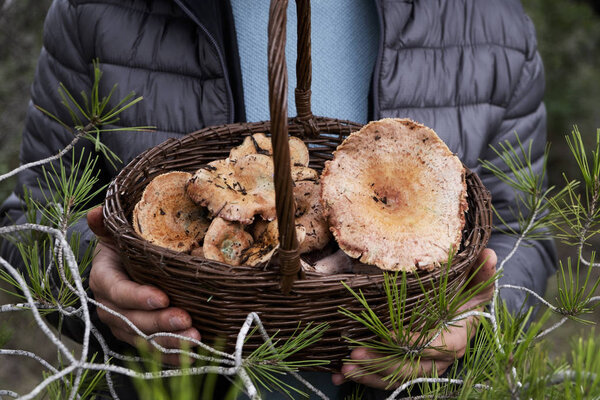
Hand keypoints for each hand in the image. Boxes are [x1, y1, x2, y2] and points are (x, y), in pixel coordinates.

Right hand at [87, 206, 200, 364]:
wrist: (126, 266)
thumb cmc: (126, 247)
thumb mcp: (117, 233)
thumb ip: (108, 225)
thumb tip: (97, 212)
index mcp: (103, 279)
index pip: (117, 291)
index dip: (137, 296)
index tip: (162, 297)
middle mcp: (110, 307)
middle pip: (131, 320)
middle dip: (159, 322)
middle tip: (186, 319)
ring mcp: (123, 325)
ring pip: (143, 339)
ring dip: (169, 341)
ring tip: (195, 338)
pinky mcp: (138, 338)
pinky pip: (153, 351)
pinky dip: (172, 356)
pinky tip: (193, 354)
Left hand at [332, 248, 496, 389]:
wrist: (464, 319)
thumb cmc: (467, 300)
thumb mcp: (476, 286)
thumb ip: (482, 273)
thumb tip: (488, 255)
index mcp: (455, 340)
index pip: (433, 346)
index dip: (410, 342)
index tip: (385, 334)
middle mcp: (439, 360)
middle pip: (409, 367)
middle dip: (381, 362)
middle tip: (355, 353)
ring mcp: (423, 368)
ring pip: (395, 377)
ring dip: (369, 374)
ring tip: (344, 367)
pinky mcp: (409, 370)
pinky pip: (387, 379)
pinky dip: (364, 378)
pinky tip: (341, 376)